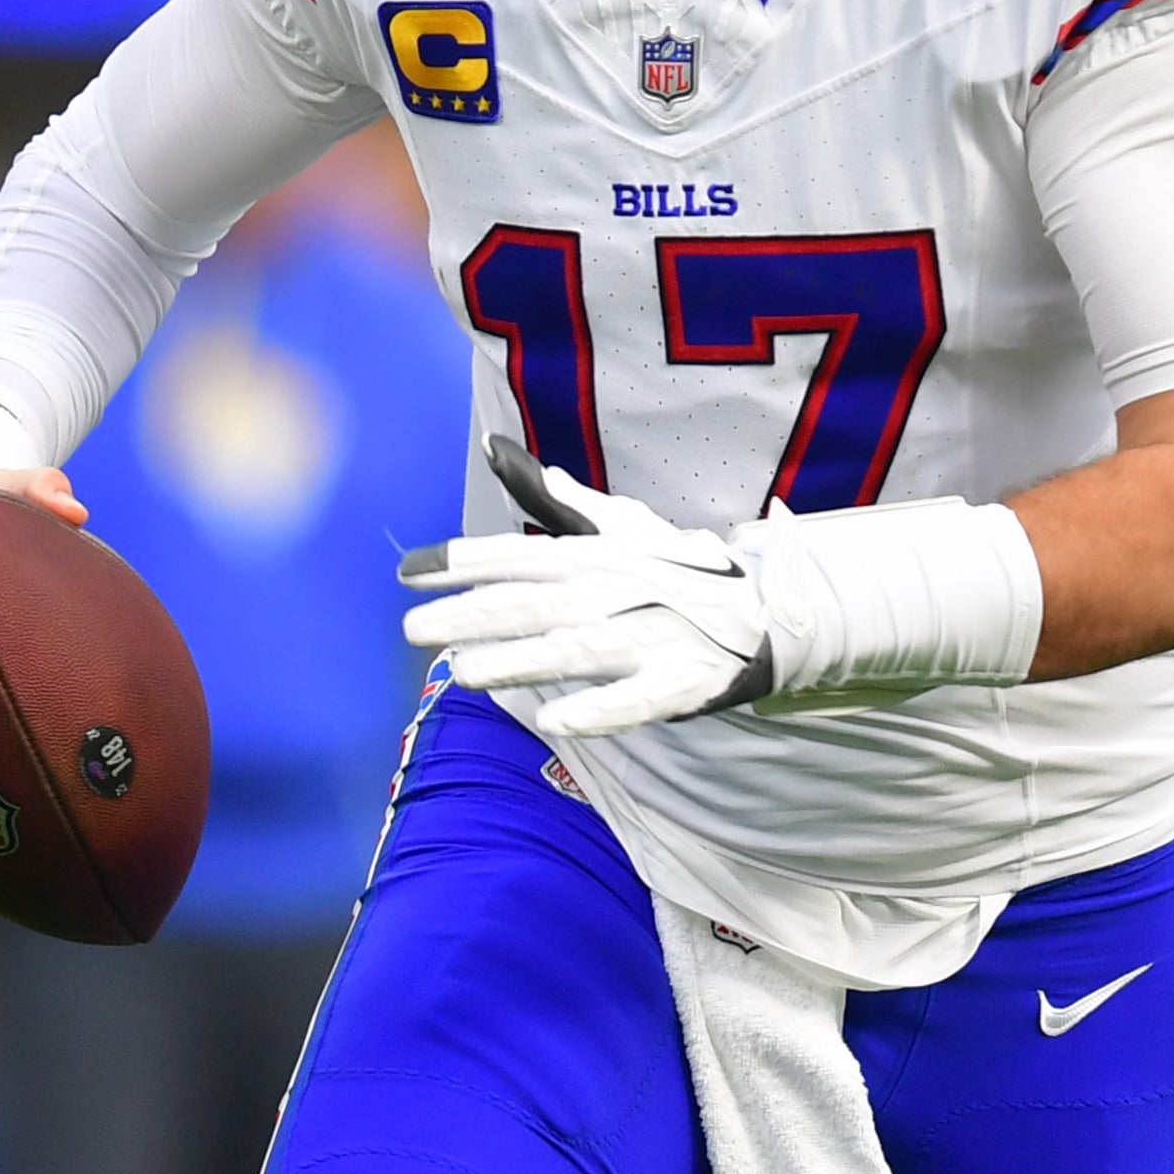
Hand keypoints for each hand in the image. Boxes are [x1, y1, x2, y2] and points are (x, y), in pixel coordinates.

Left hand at [400, 450, 776, 740]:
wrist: (767, 608)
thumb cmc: (677, 570)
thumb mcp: (620, 524)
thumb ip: (555, 497)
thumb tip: (498, 451)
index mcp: (594, 554)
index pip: (517, 555)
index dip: (461, 562)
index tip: (406, 574)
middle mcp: (614, 592)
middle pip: (533, 605)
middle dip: (470, 616)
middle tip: (413, 631)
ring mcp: (647, 638)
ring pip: (574, 650)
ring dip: (518, 661)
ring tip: (462, 672)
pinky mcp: (677, 683)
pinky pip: (633, 701)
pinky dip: (597, 711)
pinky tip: (556, 722)